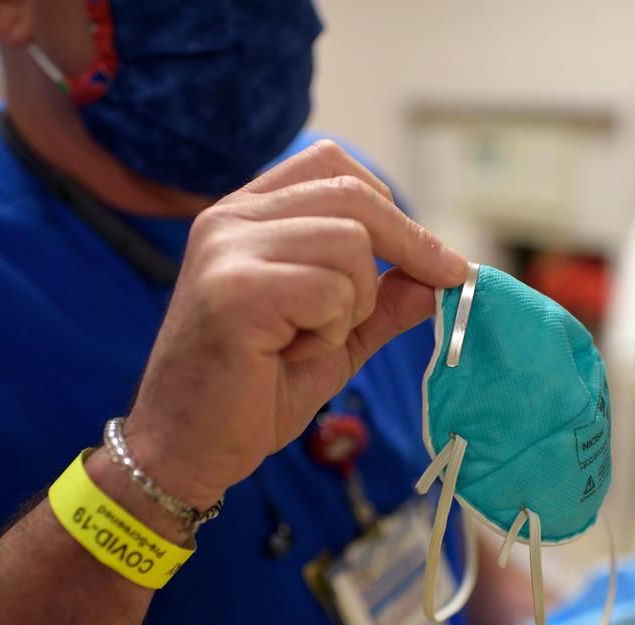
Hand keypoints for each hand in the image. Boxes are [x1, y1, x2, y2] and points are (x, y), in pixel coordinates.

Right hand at [123, 141, 468, 508]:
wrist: (187, 449)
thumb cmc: (254, 392)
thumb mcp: (336, 338)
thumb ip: (384, 300)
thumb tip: (446, 272)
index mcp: (246, 215)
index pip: (333, 165)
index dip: (393, 206)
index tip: (436, 257)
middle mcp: (230, 218)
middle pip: (352, 195)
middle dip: (411, 244)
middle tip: (443, 282)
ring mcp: (227, 249)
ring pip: (350, 243)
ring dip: (356, 304)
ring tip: (312, 340)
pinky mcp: (234, 291)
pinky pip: (330, 290)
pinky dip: (332, 331)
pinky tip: (291, 354)